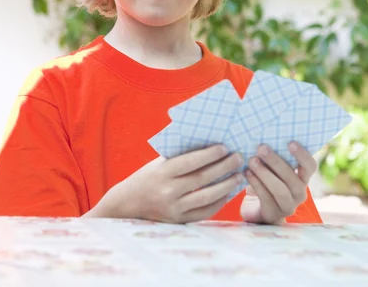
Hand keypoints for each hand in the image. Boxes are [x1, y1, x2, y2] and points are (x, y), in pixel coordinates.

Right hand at [87, 145, 243, 222]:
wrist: (128, 203)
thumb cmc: (148, 176)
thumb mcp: (160, 163)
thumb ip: (181, 156)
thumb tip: (210, 146)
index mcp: (163, 172)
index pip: (191, 162)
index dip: (209, 155)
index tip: (225, 147)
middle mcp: (168, 191)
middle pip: (202, 178)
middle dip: (223, 167)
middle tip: (238, 158)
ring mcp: (174, 208)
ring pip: (207, 196)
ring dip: (226, 185)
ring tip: (239, 175)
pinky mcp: (179, 220)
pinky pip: (204, 211)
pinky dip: (219, 201)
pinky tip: (228, 192)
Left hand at [240, 142, 316, 224]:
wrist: (255, 207)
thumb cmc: (265, 179)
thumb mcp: (271, 167)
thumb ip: (273, 154)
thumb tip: (264, 132)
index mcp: (302, 178)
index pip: (310, 166)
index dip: (302, 154)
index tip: (290, 142)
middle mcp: (299, 193)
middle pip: (292, 177)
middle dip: (276, 161)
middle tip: (261, 148)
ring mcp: (288, 206)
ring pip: (280, 189)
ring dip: (265, 173)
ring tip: (252, 161)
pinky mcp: (273, 214)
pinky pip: (266, 198)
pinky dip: (256, 184)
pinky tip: (246, 173)